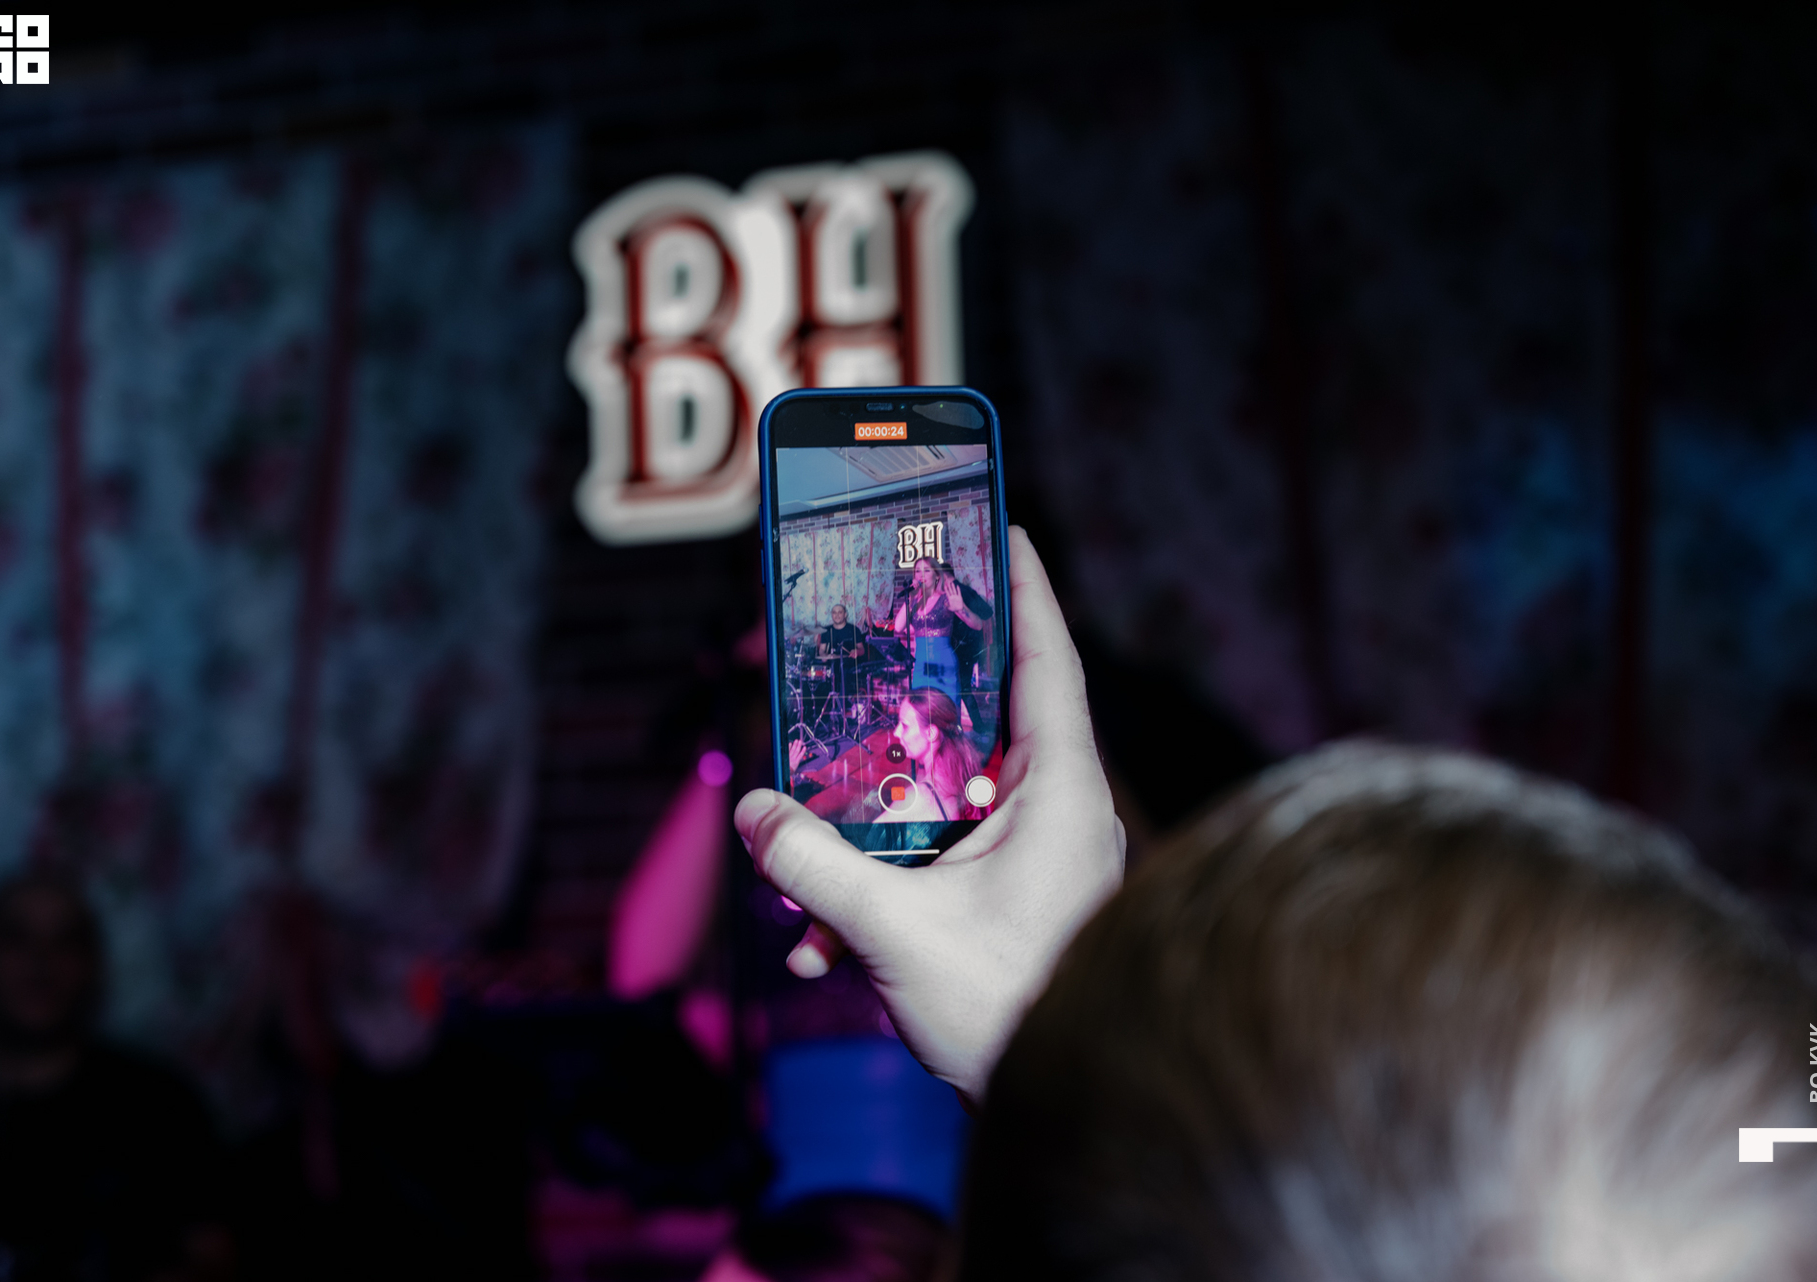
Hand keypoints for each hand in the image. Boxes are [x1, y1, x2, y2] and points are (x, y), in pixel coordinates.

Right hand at [735, 528, 1124, 1101]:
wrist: (1064, 1108)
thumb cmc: (1014, 1014)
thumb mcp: (899, 933)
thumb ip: (818, 867)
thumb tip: (752, 813)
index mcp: (1061, 793)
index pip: (1048, 661)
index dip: (1026, 589)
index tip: (1005, 527)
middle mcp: (1058, 812)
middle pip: (990, 716)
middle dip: (924, 693)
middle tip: (878, 642)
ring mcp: (1036, 857)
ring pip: (952, 797)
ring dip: (882, 812)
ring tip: (819, 815)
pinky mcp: (1012, 899)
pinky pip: (941, 860)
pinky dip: (885, 882)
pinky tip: (825, 940)